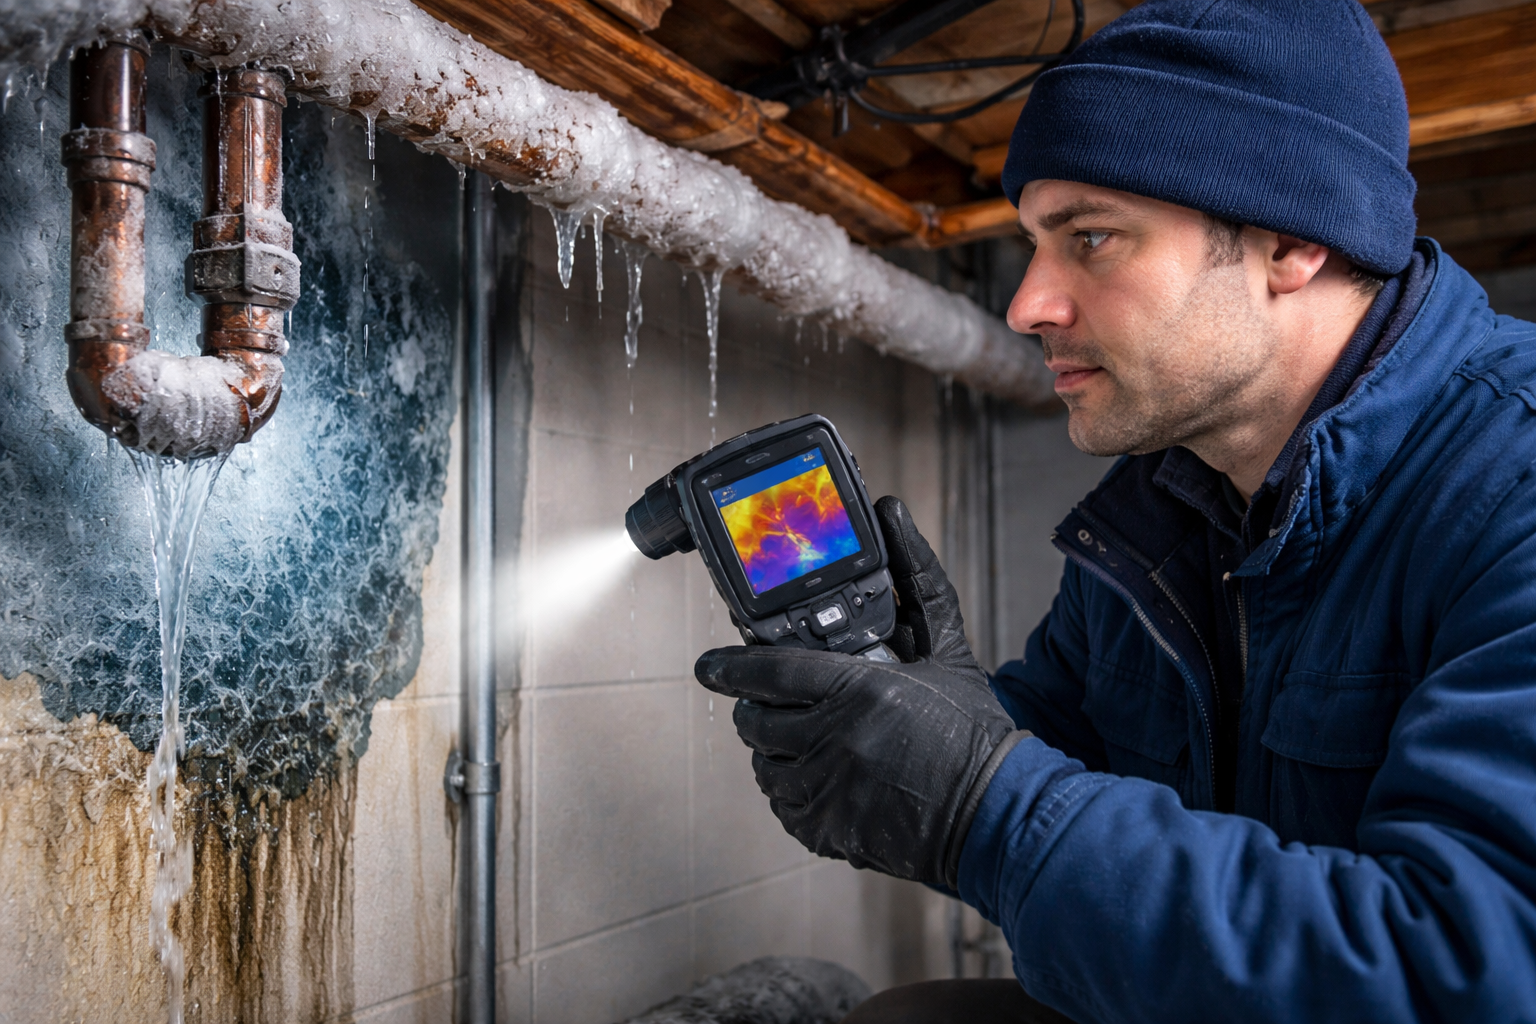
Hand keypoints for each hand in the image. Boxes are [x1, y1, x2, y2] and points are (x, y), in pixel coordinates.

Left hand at [694, 496, 1025, 887]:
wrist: (996, 813)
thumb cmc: (974, 729)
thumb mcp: (947, 646)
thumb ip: (916, 577)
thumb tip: (892, 512)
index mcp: (856, 688)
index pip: (767, 672)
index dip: (729, 668)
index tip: (708, 666)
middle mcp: (832, 739)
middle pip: (756, 721)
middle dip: (756, 710)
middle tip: (769, 705)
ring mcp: (827, 790)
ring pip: (764, 766)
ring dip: (775, 752)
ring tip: (801, 743)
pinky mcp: (828, 831)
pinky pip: (784, 808)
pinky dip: (793, 794)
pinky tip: (821, 780)